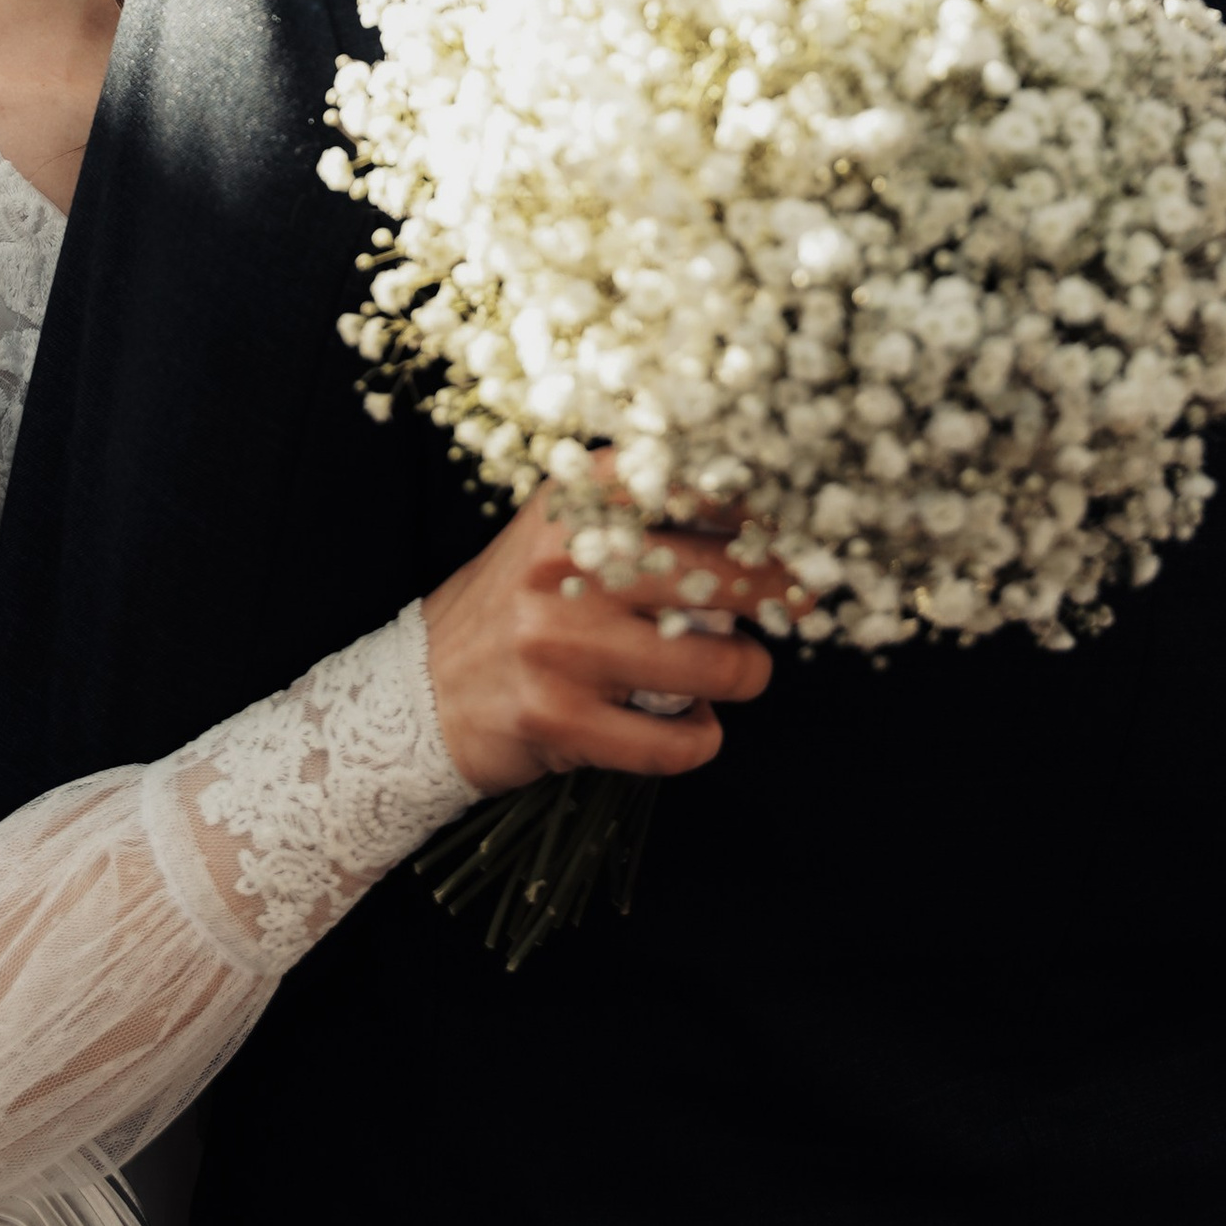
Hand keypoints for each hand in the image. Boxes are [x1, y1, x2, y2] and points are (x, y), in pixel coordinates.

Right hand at [418, 486, 793, 795]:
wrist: (424, 689)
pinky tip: (698, 726)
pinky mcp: (560, 722)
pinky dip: (702, 739)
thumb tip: (758, 521)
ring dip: (748, 673)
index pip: (687, 483)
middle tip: (802, 599)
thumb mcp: (560, 532)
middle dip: (778, 590)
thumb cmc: (519, 603)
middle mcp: (565, 565)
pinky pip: (674, 742)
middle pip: (717, 574)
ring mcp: (561, 647)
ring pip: (712, 664)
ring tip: (745, 671)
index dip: (753, 506)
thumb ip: (638, 517)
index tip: (786, 525)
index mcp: (571, 503)